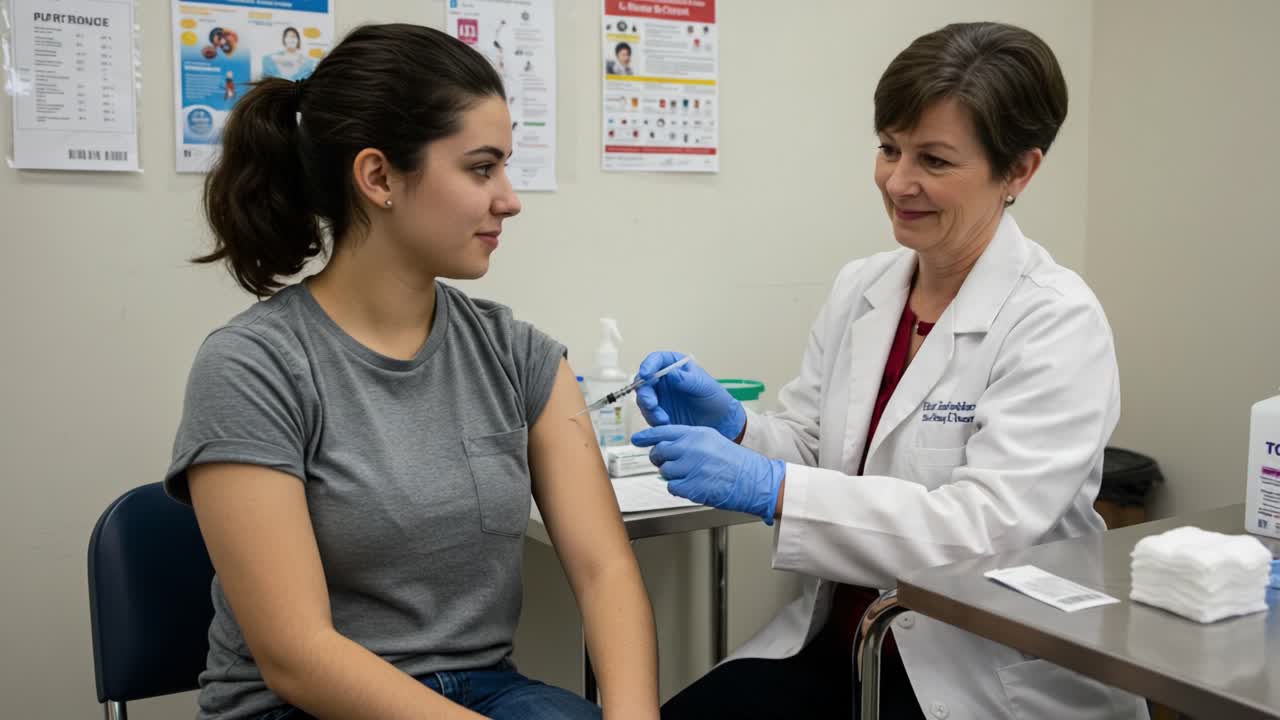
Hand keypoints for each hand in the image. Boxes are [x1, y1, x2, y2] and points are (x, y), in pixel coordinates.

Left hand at [631, 425, 783, 524]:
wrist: (752, 480)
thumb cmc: (736, 462)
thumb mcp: (712, 440)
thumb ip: (690, 440)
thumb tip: (668, 445)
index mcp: (696, 434)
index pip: (663, 431)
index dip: (647, 436)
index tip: (637, 438)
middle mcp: (691, 448)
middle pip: (659, 452)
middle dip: (660, 459)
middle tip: (670, 463)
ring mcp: (690, 467)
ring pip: (664, 471)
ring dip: (672, 475)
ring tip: (690, 475)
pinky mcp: (691, 486)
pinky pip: (672, 487)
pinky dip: (679, 488)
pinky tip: (692, 485)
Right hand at [633, 351, 745, 440]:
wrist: (720, 422)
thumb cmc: (715, 399)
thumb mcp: (705, 386)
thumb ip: (688, 379)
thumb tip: (671, 373)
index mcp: (675, 366)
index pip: (657, 360)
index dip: (648, 365)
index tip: (646, 374)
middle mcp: (664, 380)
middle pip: (644, 381)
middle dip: (645, 393)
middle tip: (651, 404)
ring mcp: (660, 396)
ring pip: (643, 399)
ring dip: (649, 409)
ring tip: (663, 419)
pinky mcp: (659, 412)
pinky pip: (649, 414)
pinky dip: (653, 419)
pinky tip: (666, 423)